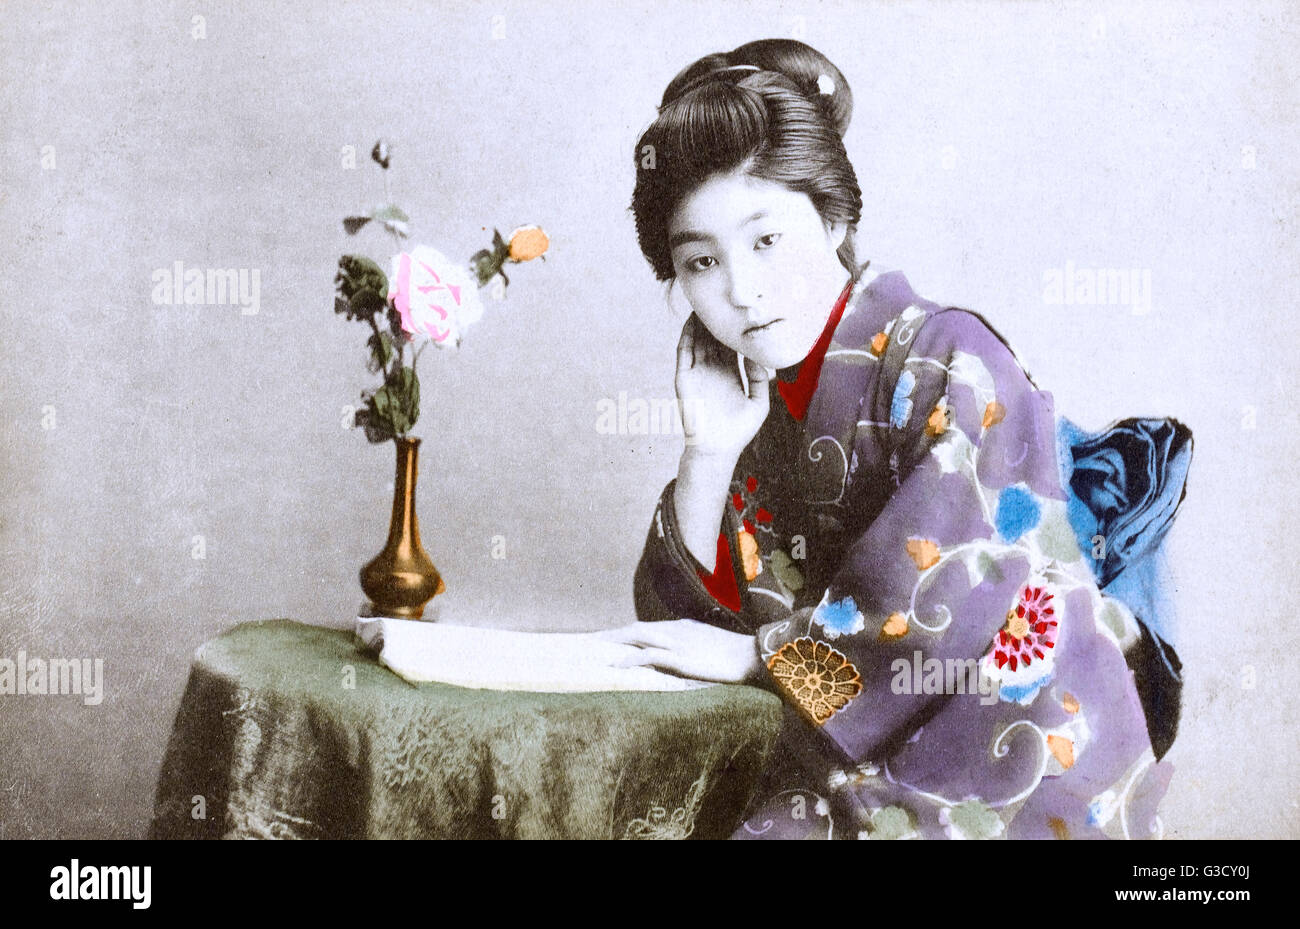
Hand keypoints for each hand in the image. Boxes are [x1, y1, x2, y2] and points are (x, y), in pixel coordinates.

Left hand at [595, 619, 765, 684]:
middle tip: (592, 641)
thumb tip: (680, 658)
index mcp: (681, 627)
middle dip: (613, 634)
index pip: (648, 628)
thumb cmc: (733, 654)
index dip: (628, 634)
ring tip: (594, 648)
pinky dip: (628, 658)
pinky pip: (646, 655)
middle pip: (636, 629)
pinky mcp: (678, 657)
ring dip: (614, 641)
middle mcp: (674, 630)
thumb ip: (692, 648)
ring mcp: (675, 642)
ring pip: (636, 636)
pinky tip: (614, 665)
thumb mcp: (708, 646)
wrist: (749, 655)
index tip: (612, 640)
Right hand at [675, 314, 770, 459]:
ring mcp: (697, 373)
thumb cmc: (738, 431)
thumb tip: (756, 357)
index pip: (730, 345)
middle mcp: (712, 370)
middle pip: (713, 338)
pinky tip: (693, 320)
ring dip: (700, 322)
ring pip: (697, 340)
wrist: (716, 450)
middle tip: (723, 296)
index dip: (734, 328)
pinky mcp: (684, 378)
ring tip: (707, 300)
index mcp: (729, 374)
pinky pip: (684, 352)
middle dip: (717, 320)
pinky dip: (687, 335)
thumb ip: (760, 379)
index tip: (742, 311)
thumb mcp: (758, 403)